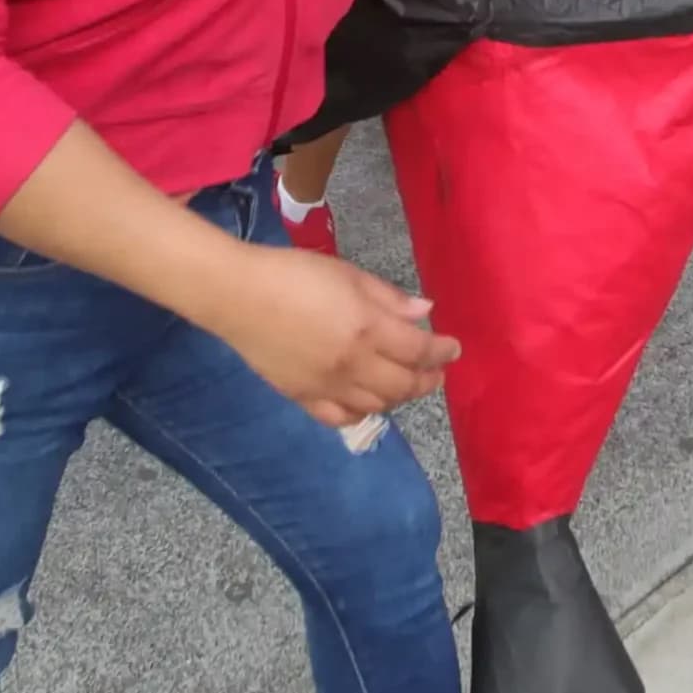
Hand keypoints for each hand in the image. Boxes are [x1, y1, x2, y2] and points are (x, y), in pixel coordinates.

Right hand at [217, 243, 460, 425]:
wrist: (238, 295)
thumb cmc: (294, 274)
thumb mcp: (348, 274)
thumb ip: (389, 297)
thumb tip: (425, 311)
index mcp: (368, 328)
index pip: (420, 350)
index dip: (442, 351)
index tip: (454, 348)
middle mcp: (353, 364)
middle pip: (404, 384)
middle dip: (427, 379)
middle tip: (435, 370)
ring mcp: (328, 386)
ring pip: (378, 405)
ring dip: (398, 396)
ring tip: (404, 382)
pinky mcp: (303, 398)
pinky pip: (342, 418)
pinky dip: (362, 412)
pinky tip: (367, 401)